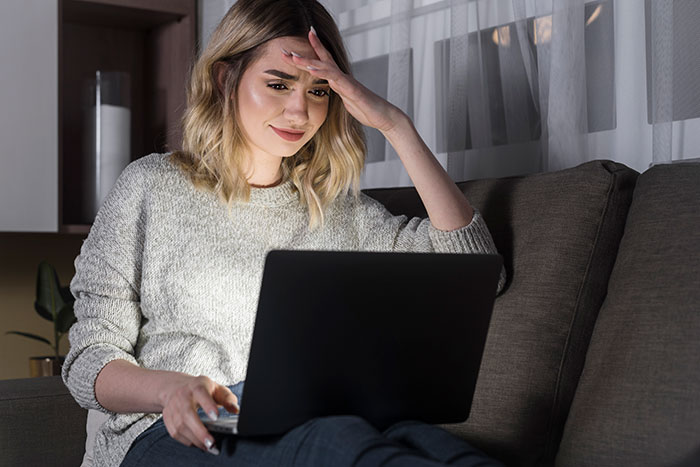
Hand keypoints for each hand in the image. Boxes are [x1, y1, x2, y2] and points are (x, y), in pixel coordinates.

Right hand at [158, 374, 238, 454]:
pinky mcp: (167, 418)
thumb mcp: (217, 389)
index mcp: (197, 386)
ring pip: (180, 426)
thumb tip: (235, 410)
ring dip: (195, 439)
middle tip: (211, 442)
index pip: (201, 393)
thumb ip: (228, 399)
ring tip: (209, 446)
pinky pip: (176, 433)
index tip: (216, 417)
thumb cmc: (200, 389)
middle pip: (188, 414)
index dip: (208, 405)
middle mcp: (182, 396)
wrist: (175, 388)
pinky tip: (198, 443)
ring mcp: (173, 408)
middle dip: (199, 431)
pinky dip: (188, 441)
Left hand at [283, 28, 404, 133]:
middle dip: (302, 54)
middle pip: (320, 60)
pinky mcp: (352, 90)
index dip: (312, 49)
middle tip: (285, 49)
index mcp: (339, 80)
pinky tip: (312, 70)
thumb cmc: (366, 109)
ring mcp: (347, 82)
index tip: (298, 42)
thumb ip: (336, 93)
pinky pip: (336, 79)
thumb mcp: (346, 100)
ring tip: (294, 57)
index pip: (323, 61)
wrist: (383, 116)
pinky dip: (323, 73)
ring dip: (309, 62)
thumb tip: (327, 89)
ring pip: (326, 67)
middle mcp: (342, 77)